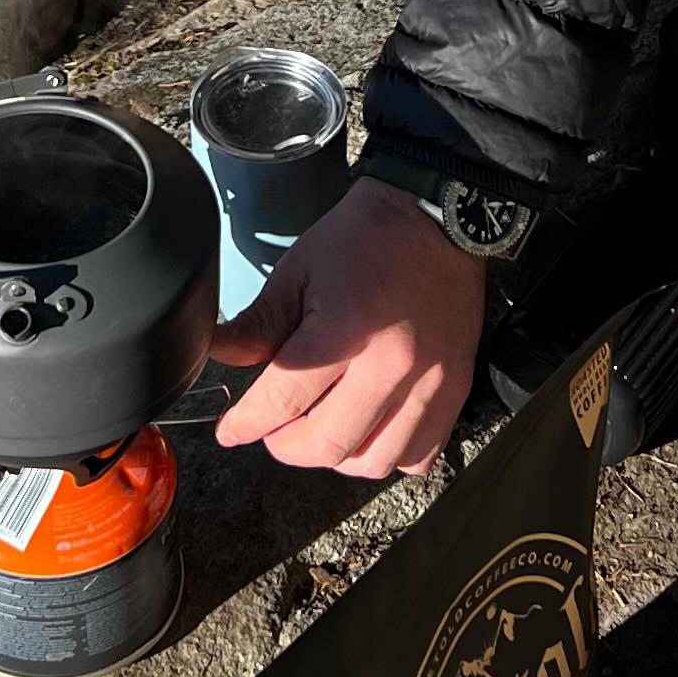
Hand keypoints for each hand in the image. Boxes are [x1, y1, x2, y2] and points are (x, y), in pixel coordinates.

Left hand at [210, 177, 485, 479]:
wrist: (438, 217)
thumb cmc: (367, 238)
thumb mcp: (300, 271)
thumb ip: (261, 323)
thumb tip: (222, 356)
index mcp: (344, 329)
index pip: (283, 401)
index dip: (247, 423)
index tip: (231, 430)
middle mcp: (390, 365)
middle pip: (327, 442)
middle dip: (285, 445)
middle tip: (272, 431)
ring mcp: (429, 382)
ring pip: (374, 460)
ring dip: (336, 455)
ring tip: (320, 430)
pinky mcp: (455, 388)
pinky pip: (420, 453)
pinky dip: (389, 454)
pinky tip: (369, 431)